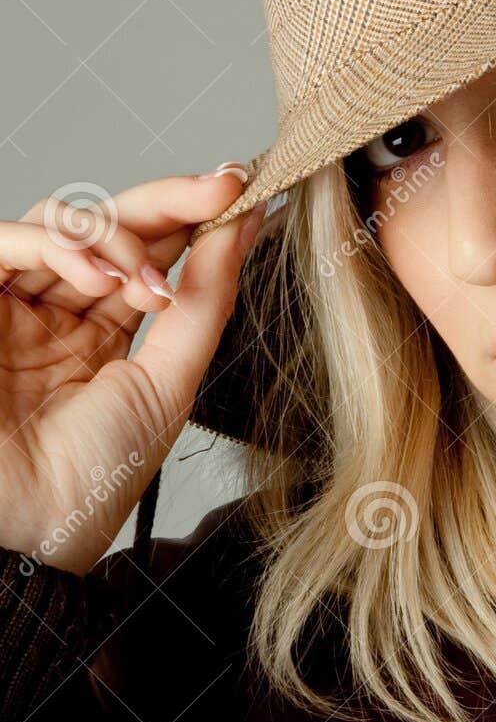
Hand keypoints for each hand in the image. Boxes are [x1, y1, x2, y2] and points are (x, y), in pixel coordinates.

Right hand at [0, 168, 265, 574]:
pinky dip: (59, 243)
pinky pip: (7, 243)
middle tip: (221, 187)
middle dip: (170, 200)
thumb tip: (246, 228)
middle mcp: (54, 314)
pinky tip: (105, 278)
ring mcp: (11, 307)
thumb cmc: (90, 480)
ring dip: (118, 235)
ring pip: (61, 223)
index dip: (193, 216)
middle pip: (110, 226)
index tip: (243, 189)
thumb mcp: (168, 384)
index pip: (148, 253)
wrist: (28, 533)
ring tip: (149, 281)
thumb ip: (205, 302)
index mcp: (102, 336)